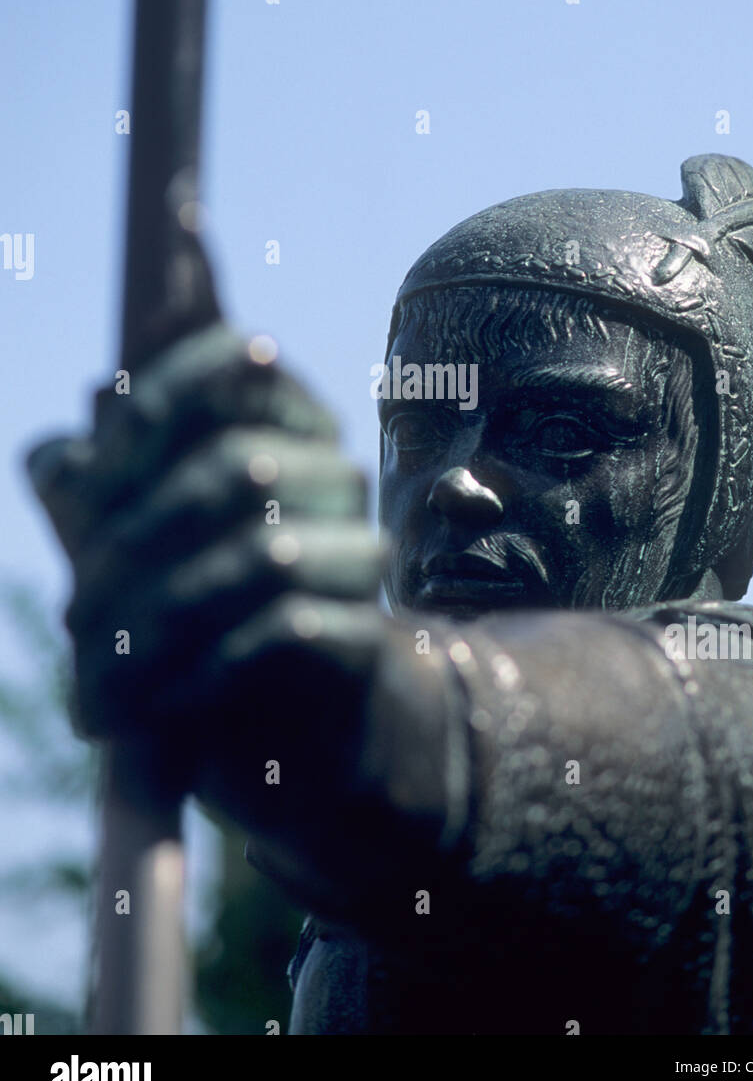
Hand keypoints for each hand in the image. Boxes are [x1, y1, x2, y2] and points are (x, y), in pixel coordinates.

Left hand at [26, 324, 384, 758]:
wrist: (274, 717)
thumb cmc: (189, 601)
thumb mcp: (127, 536)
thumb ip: (94, 485)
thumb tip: (58, 448)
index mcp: (285, 420)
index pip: (245, 363)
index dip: (164, 399)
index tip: (93, 466)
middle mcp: (334, 473)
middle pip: (238, 464)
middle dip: (134, 542)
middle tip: (73, 619)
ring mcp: (359, 550)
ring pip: (265, 550)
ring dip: (162, 618)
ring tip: (102, 682)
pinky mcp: (366, 631)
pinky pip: (291, 628)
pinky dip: (209, 668)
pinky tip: (160, 704)